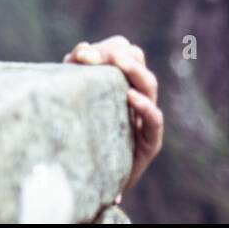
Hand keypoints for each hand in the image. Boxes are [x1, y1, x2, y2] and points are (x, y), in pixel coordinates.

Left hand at [63, 35, 163, 201]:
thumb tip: (81, 49)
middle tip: (94, 56)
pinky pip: (155, 120)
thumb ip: (75, 72)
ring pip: (149, 85)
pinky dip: (145, 106)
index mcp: (118, 81)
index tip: (81, 55)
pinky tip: (131, 96)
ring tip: (118, 61)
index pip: (123, 51)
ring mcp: (144, 118)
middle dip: (118, 54)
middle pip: (138, 60)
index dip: (106, 48)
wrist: (85, 179)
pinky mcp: (149, 143)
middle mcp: (135, 95)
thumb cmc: (77, 133)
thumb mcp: (73, 99)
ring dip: (134, 70)